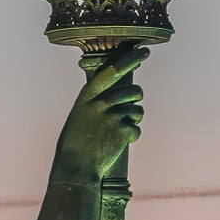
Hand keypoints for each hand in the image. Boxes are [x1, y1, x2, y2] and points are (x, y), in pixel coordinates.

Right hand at [56, 51, 145, 186]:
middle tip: (130, 107)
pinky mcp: (122, 132)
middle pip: (133, 91)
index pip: (112, 70)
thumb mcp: (79, 116)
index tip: (143, 52)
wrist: (76, 168)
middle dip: (136, 98)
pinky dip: (132, 136)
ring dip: (134, 118)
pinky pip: (137, 129)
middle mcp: (101, 103)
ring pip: (138, 110)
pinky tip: (120, 143)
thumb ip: (95, 103)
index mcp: (88, 96)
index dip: (130, 59)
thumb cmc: (75, 144)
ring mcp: (112, 117)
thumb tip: (115, 94)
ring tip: (121, 129)